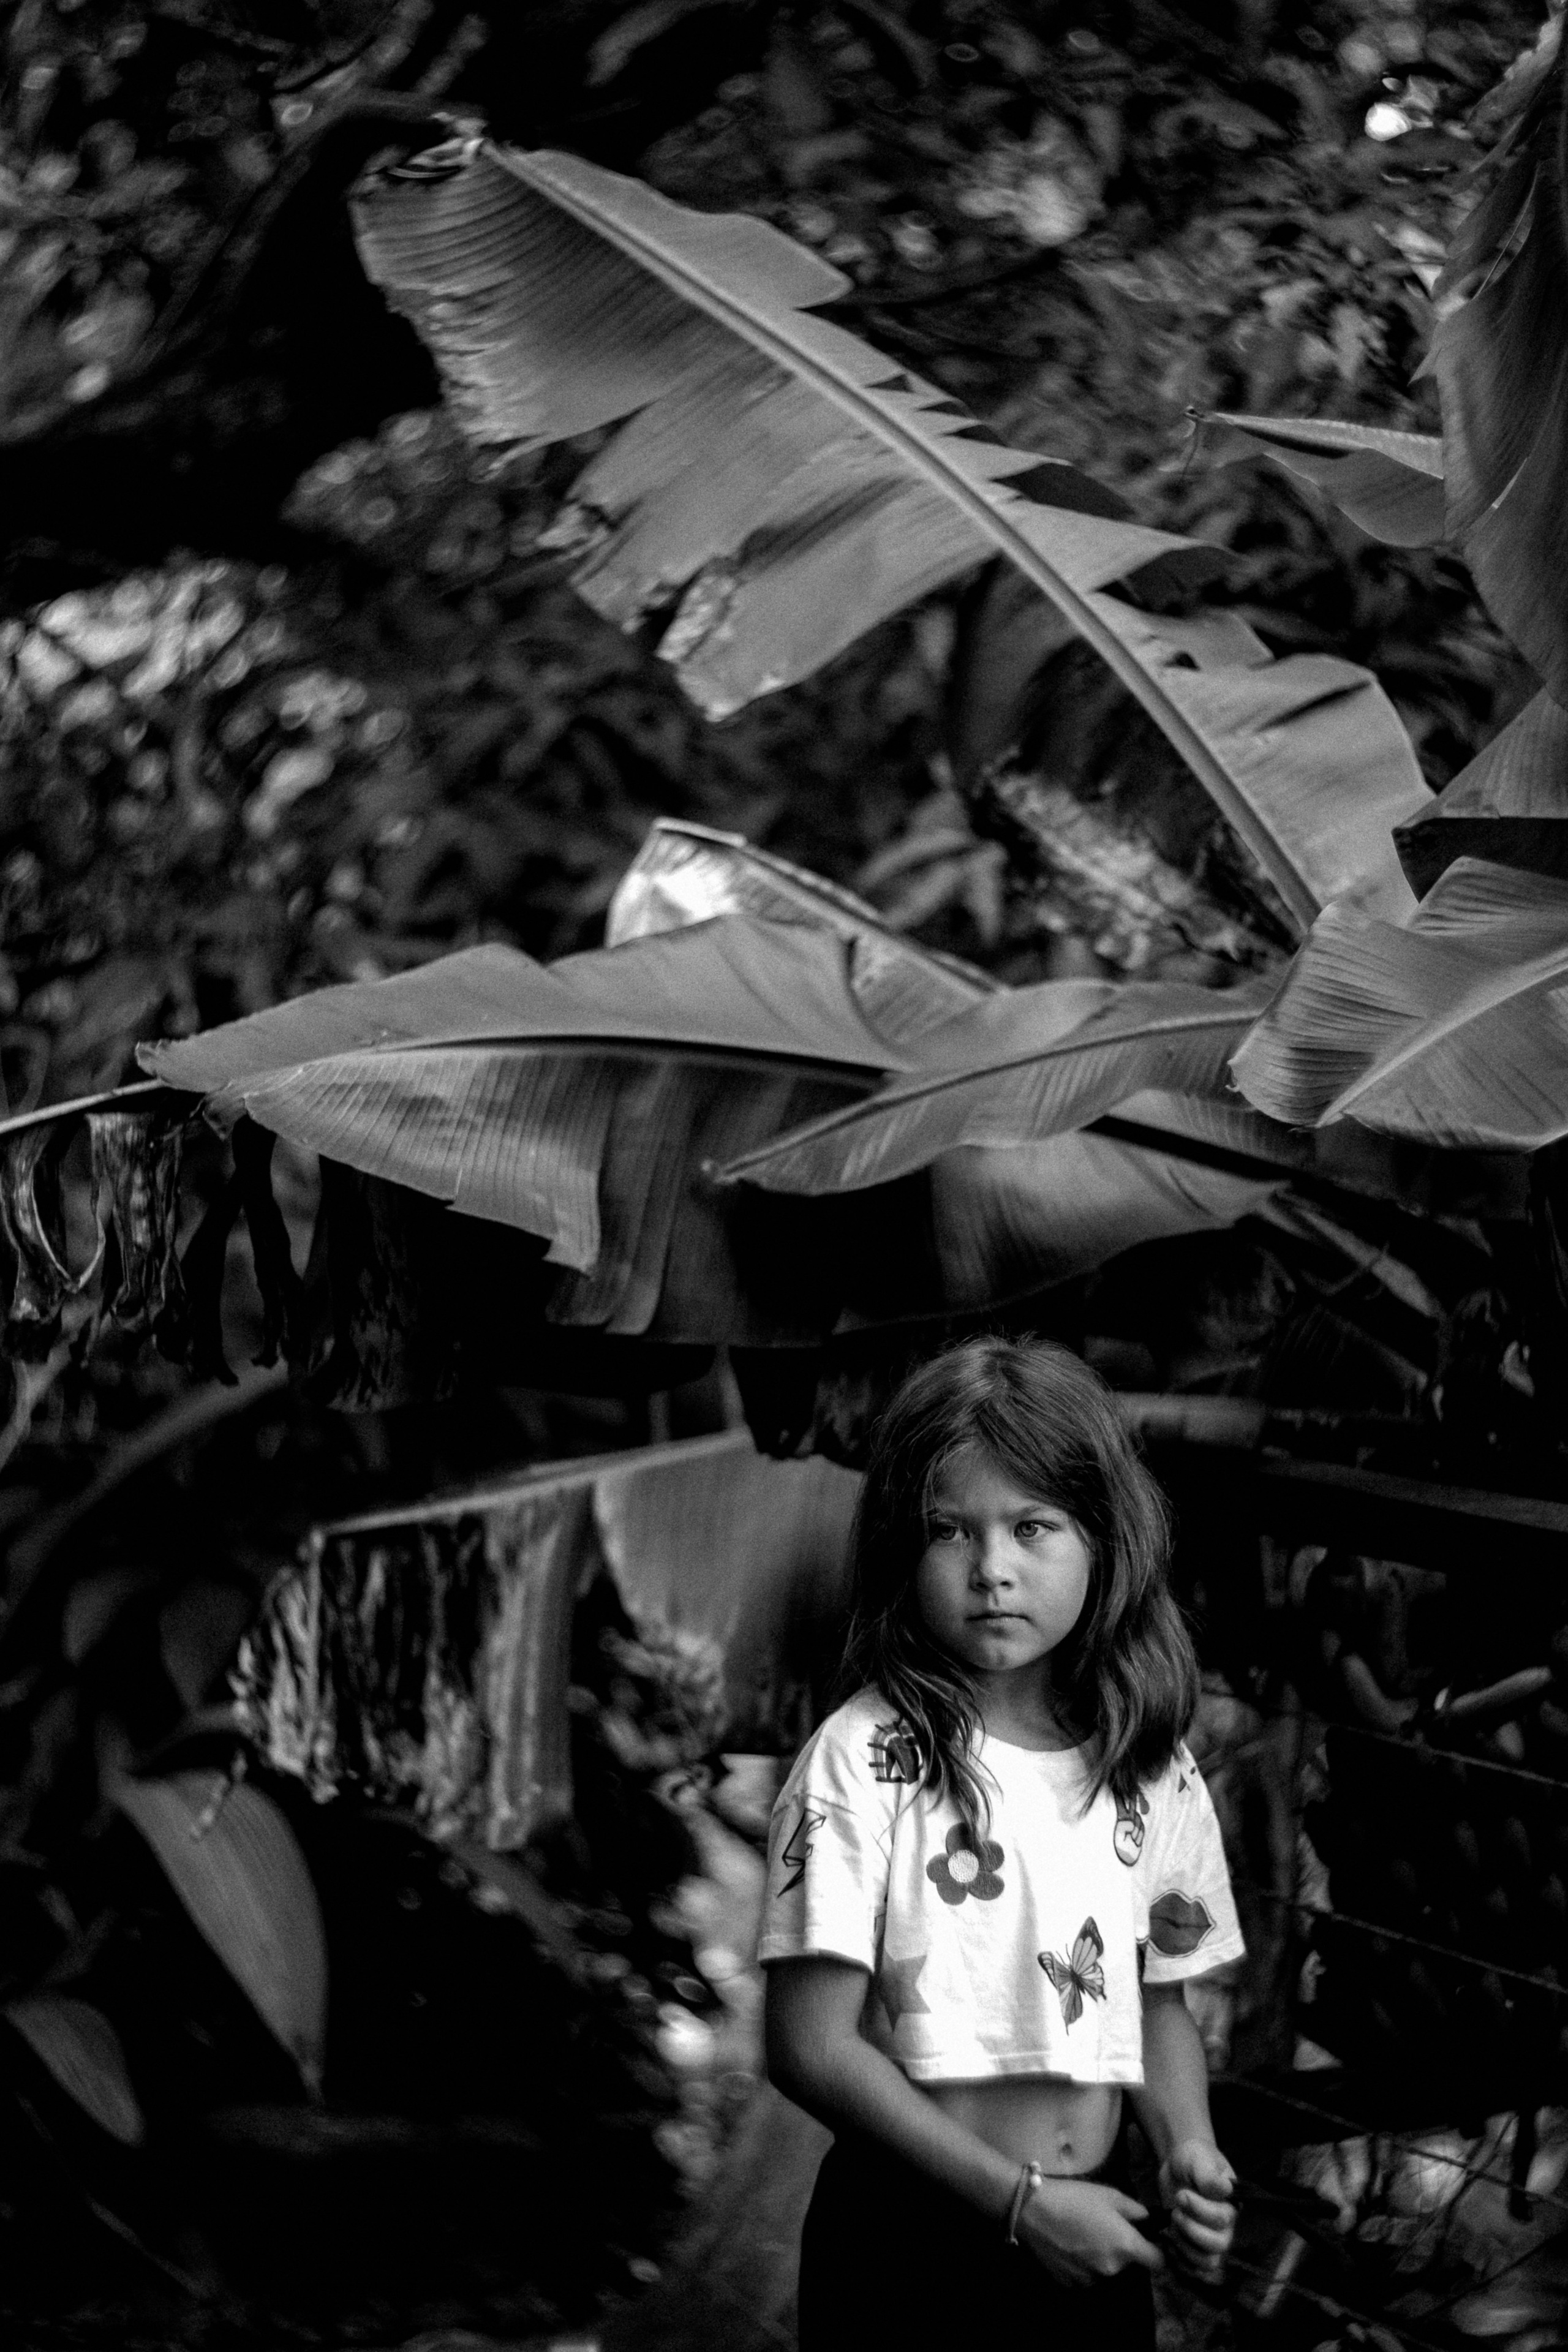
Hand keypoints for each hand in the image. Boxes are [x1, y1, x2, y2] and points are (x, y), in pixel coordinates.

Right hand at [1015, 2175, 1163, 2287]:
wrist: (1034, 2210)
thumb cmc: (1075, 2197)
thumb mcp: (1110, 2195)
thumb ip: (1136, 2210)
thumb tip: (1148, 2221)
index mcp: (1126, 2246)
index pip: (1159, 2262)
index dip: (1157, 2252)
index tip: (1149, 2241)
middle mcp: (1112, 2269)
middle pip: (1128, 2264)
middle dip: (1121, 2249)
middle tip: (1103, 2227)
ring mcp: (1091, 2280)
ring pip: (1106, 2271)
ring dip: (1101, 2258)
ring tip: (1083, 2236)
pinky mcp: (1071, 2284)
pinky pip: (1086, 2276)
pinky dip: (1083, 2266)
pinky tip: (1070, 2246)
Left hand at [1158, 2138, 1235, 2281]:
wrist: (1178, 2165)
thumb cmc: (1193, 2158)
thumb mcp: (1198, 2158)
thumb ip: (1208, 2175)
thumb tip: (1225, 2190)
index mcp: (1231, 2205)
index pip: (1222, 2220)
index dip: (1199, 2210)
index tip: (1181, 2194)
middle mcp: (1225, 2227)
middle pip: (1218, 2246)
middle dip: (1191, 2229)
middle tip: (1175, 2212)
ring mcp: (1210, 2240)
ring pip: (1207, 2262)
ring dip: (1185, 2246)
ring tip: (1172, 2226)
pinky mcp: (1195, 2248)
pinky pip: (1194, 2269)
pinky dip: (1180, 2261)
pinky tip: (1169, 2241)